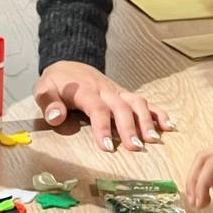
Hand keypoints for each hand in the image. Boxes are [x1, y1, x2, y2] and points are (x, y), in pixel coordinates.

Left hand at [35, 60, 172, 151]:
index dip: (103, 127)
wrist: (69, 65)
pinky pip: (144, 101)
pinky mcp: (125, 94)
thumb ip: (49, 103)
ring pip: (137, 102)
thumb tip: (57, 117)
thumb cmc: (56, 82)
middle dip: (130, 127)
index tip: (107, 147)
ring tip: (154, 139)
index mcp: (85, 90)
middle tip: (136, 148)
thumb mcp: (44, 89)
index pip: (97, 109)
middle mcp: (105, 90)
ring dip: (147, 120)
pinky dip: (158, 112)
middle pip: (121, 107)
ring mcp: (118, 91)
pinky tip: (169, 126)